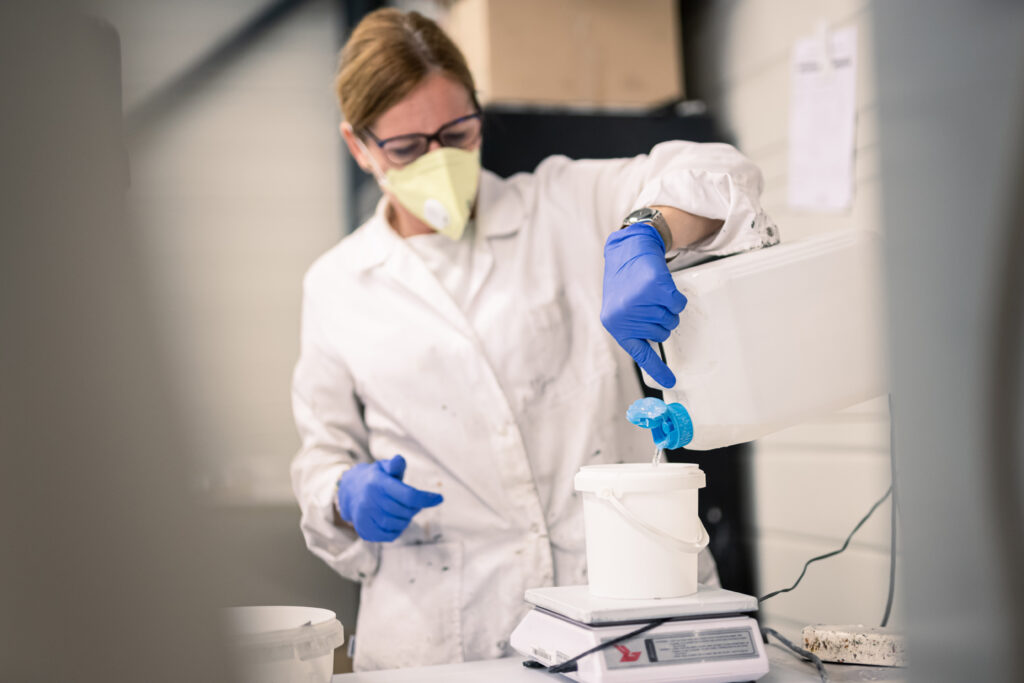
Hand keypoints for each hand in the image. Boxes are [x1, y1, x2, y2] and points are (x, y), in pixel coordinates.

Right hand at [336, 455, 442, 541]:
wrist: (350, 492)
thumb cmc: (376, 479)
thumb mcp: (384, 467)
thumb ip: (395, 465)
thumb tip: (399, 460)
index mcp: (378, 482)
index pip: (408, 495)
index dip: (426, 499)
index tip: (440, 498)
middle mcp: (369, 500)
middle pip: (406, 511)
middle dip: (415, 508)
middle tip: (413, 503)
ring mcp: (365, 517)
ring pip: (399, 525)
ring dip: (406, 519)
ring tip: (401, 510)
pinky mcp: (364, 530)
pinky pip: (391, 536)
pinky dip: (397, 530)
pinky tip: (393, 520)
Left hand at [600, 222, 686, 387]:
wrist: (628, 249)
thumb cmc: (625, 279)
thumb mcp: (619, 307)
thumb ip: (631, 326)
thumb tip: (650, 348)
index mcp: (615, 325)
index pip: (640, 354)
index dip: (658, 370)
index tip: (671, 382)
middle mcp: (626, 316)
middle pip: (662, 334)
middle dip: (661, 319)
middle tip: (649, 302)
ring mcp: (640, 302)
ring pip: (671, 319)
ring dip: (667, 307)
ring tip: (653, 293)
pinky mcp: (655, 287)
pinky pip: (678, 304)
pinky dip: (676, 297)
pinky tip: (663, 287)